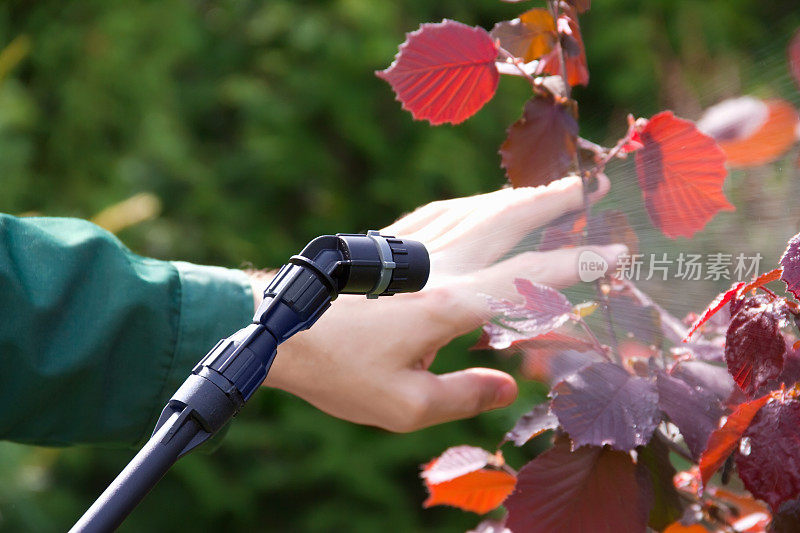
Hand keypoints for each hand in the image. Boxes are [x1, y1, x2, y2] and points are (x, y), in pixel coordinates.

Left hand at [257, 175, 626, 431]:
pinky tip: (488, 202)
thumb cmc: (339, 371)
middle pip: (510, 219)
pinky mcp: (392, 237)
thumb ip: (463, 395)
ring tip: (554, 189)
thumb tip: (508, 387)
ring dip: (522, 195)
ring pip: (481, 206)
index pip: (530, 278)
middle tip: (592, 184)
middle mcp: (439, 263)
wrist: (281, 329)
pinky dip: (479, 202)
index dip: (578, 266)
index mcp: (449, 303)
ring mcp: (414, 243)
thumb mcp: (403, 405)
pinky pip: (447, 208)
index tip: (617, 253)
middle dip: (557, 201)